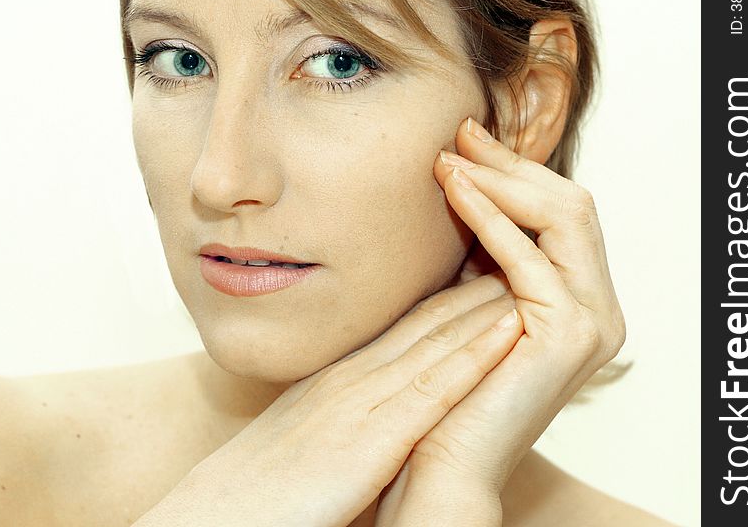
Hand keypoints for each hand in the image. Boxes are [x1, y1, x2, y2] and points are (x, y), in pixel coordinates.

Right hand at [133, 271, 522, 526]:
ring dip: (489, 303)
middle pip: (428, 319)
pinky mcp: (369, 438)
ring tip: (534, 268)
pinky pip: (434, 387)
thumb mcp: (296, 439)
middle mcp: (352, 378)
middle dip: (480, 283)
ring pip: (438, 338)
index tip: (489, 271)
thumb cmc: (253, 492)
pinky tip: (510, 329)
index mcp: (337, 381)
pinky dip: (475, 354)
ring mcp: (361, 403)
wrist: (213, 519)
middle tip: (522, 247)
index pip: (405, 327)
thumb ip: (328, 417)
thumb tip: (355, 418)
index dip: (452, 296)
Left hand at [376, 117, 625, 524]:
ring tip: (450, 157)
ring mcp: (593, 322)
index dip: (516, 171)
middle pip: (571, 205)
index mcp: (578, 299)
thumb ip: (479, 254)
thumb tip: (458, 182)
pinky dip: (492, 217)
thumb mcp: (468, 301)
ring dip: (503, 181)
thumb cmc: (446, 383)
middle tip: (460, 134)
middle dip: (513, 165)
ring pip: (563, 217)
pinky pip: (531, 256)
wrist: (439, 460)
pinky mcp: (569, 336)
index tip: (466, 140)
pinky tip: (454, 190)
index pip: (561, 213)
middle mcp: (598, 308)